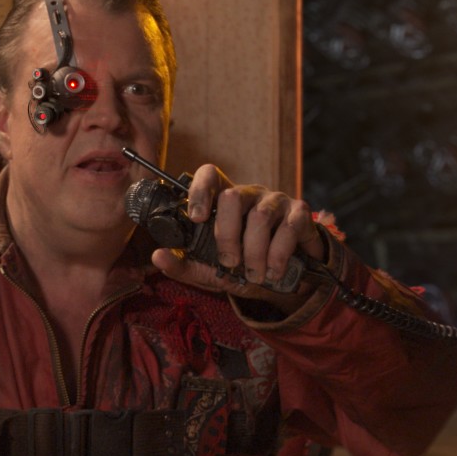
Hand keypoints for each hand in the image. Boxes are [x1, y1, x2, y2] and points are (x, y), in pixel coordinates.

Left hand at [150, 164, 327, 311]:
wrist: (285, 280)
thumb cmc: (243, 268)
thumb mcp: (211, 271)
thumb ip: (184, 265)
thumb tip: (157, 256)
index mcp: (224, 201)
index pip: (209, 174)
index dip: (200, 190)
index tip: (197, 218)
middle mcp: (249, 194)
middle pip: (232, 196)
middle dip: (227, 235)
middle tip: (230, 262)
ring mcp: (275, 200)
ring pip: (260, 217)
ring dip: (254, 253)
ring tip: (254, 275)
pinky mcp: (299, 213)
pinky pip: (288, 229)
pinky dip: (278, 256)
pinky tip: (274, 272)